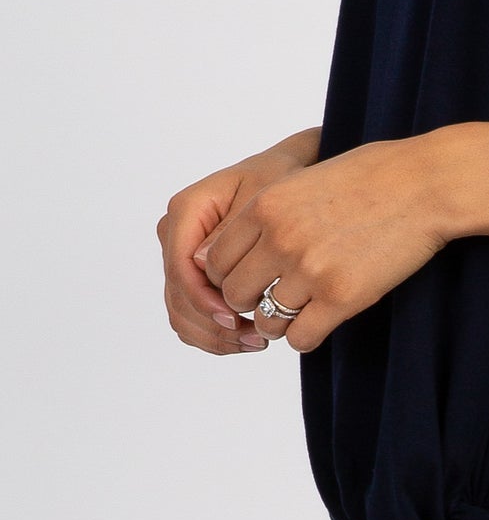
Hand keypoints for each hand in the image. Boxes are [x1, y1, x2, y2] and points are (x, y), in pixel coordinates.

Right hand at [158, 128, 321, 356]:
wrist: (282, 176)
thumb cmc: (277, 179)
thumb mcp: (263, 196)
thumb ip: (232, 231)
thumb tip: (202, 265)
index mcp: (185, 210)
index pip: (180, 267)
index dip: (203, 300)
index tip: (236, 319)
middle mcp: (175, 234)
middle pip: (178, 296)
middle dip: (212, 325)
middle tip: (256, 340)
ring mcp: (180, 257)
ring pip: (181, 312)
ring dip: (213, 336)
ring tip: (256, 342)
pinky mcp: (192, 275)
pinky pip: (191, 315)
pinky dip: (213, 334)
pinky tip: (247, 340)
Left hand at [193, 135, 456, 353]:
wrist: (426, 183)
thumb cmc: (374, 174)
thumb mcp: (306, 179)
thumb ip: (270, 211)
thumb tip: (245, 248)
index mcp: (266, 205)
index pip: (215, 259)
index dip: (232, 273)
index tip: (254, 276)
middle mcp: (279, 239)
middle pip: (234, 293)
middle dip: (251, 300)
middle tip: (276, 297)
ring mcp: (309, 271)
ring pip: (266, 320)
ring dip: (280, 321)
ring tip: (304, 309)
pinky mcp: (341, 298)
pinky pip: (300, 338)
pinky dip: (306, 336)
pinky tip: (323, 319)